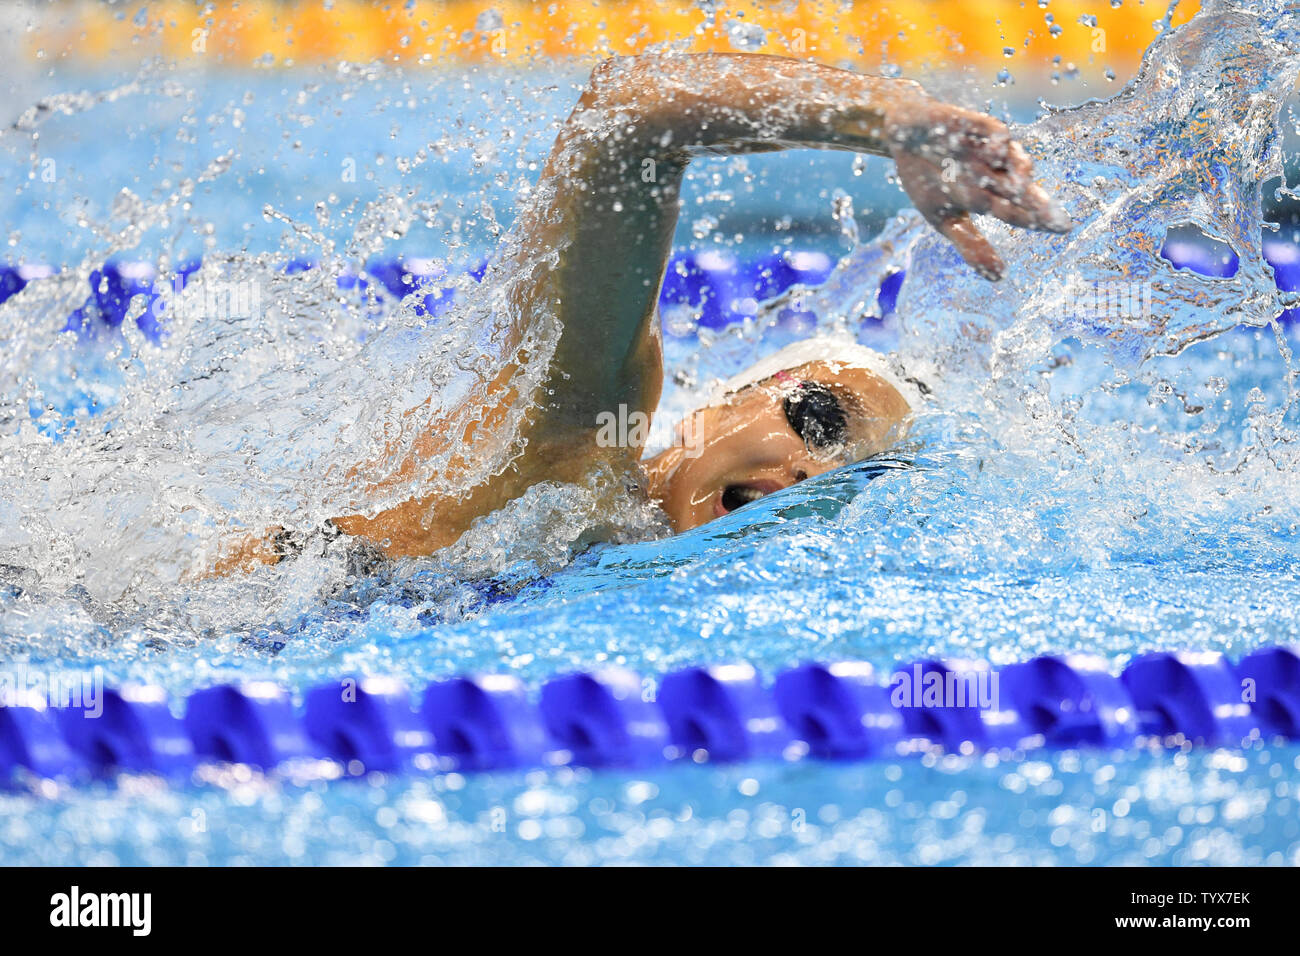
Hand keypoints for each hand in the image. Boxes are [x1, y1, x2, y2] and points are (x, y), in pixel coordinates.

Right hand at [883, 95, 1070, 279]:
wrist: (906, 136)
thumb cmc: (928, 179)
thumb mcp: (944, 220)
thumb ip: (971, 246)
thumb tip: (998, 278)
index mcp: (990, 197)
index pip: (1019, 212)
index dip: (1038, 221)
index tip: (1061, 229)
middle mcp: (994, 173)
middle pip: (1020, 188)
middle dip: (1035, 202)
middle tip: (1052, 216)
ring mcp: (986, 149)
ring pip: (1012, 158)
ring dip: (1018, 171)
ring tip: (1019, 186)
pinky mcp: (975, 124)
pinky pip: (992, 131)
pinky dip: (996, 141)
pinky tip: (996, 152)